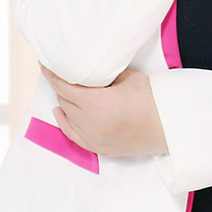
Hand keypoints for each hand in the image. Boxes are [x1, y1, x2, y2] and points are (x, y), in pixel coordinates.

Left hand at [39, 65, 168, 156]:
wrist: (167, 127)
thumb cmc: (150, 99)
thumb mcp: (127, 77)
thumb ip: (105, 74)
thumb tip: (91, 68)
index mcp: (95, 103)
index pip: (63, 85)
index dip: (51, 74)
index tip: (44, 64)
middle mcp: (89, 122)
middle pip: (64, 99)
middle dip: (61, 84)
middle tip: (62, 72)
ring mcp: (92, 138)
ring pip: (67, 115)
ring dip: (64, 100)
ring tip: (66, 87)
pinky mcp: (98, 147)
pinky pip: (72, 134)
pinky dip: (64, 121)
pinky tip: (60, 112)